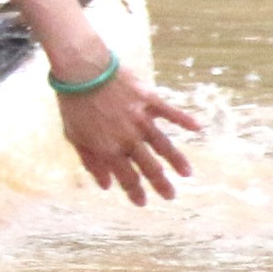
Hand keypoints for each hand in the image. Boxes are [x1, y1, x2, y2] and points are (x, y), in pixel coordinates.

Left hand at [56, 65, 199, 204]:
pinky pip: (171, 112)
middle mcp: (128, 138)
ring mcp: (141, 119)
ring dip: (176, 161)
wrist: (81, 69)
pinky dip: (185, 120)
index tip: (142, 202)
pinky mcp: (149, 99)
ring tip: (187, 174)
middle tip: (170, 196)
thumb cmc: (74, 103)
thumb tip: (105, 185)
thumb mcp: (74, 136)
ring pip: (164, 145)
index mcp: (109, 148)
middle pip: (148, 166)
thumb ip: (91, 161)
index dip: (135, 192)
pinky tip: (198, 128)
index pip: (126, 177)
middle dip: (160, 184)